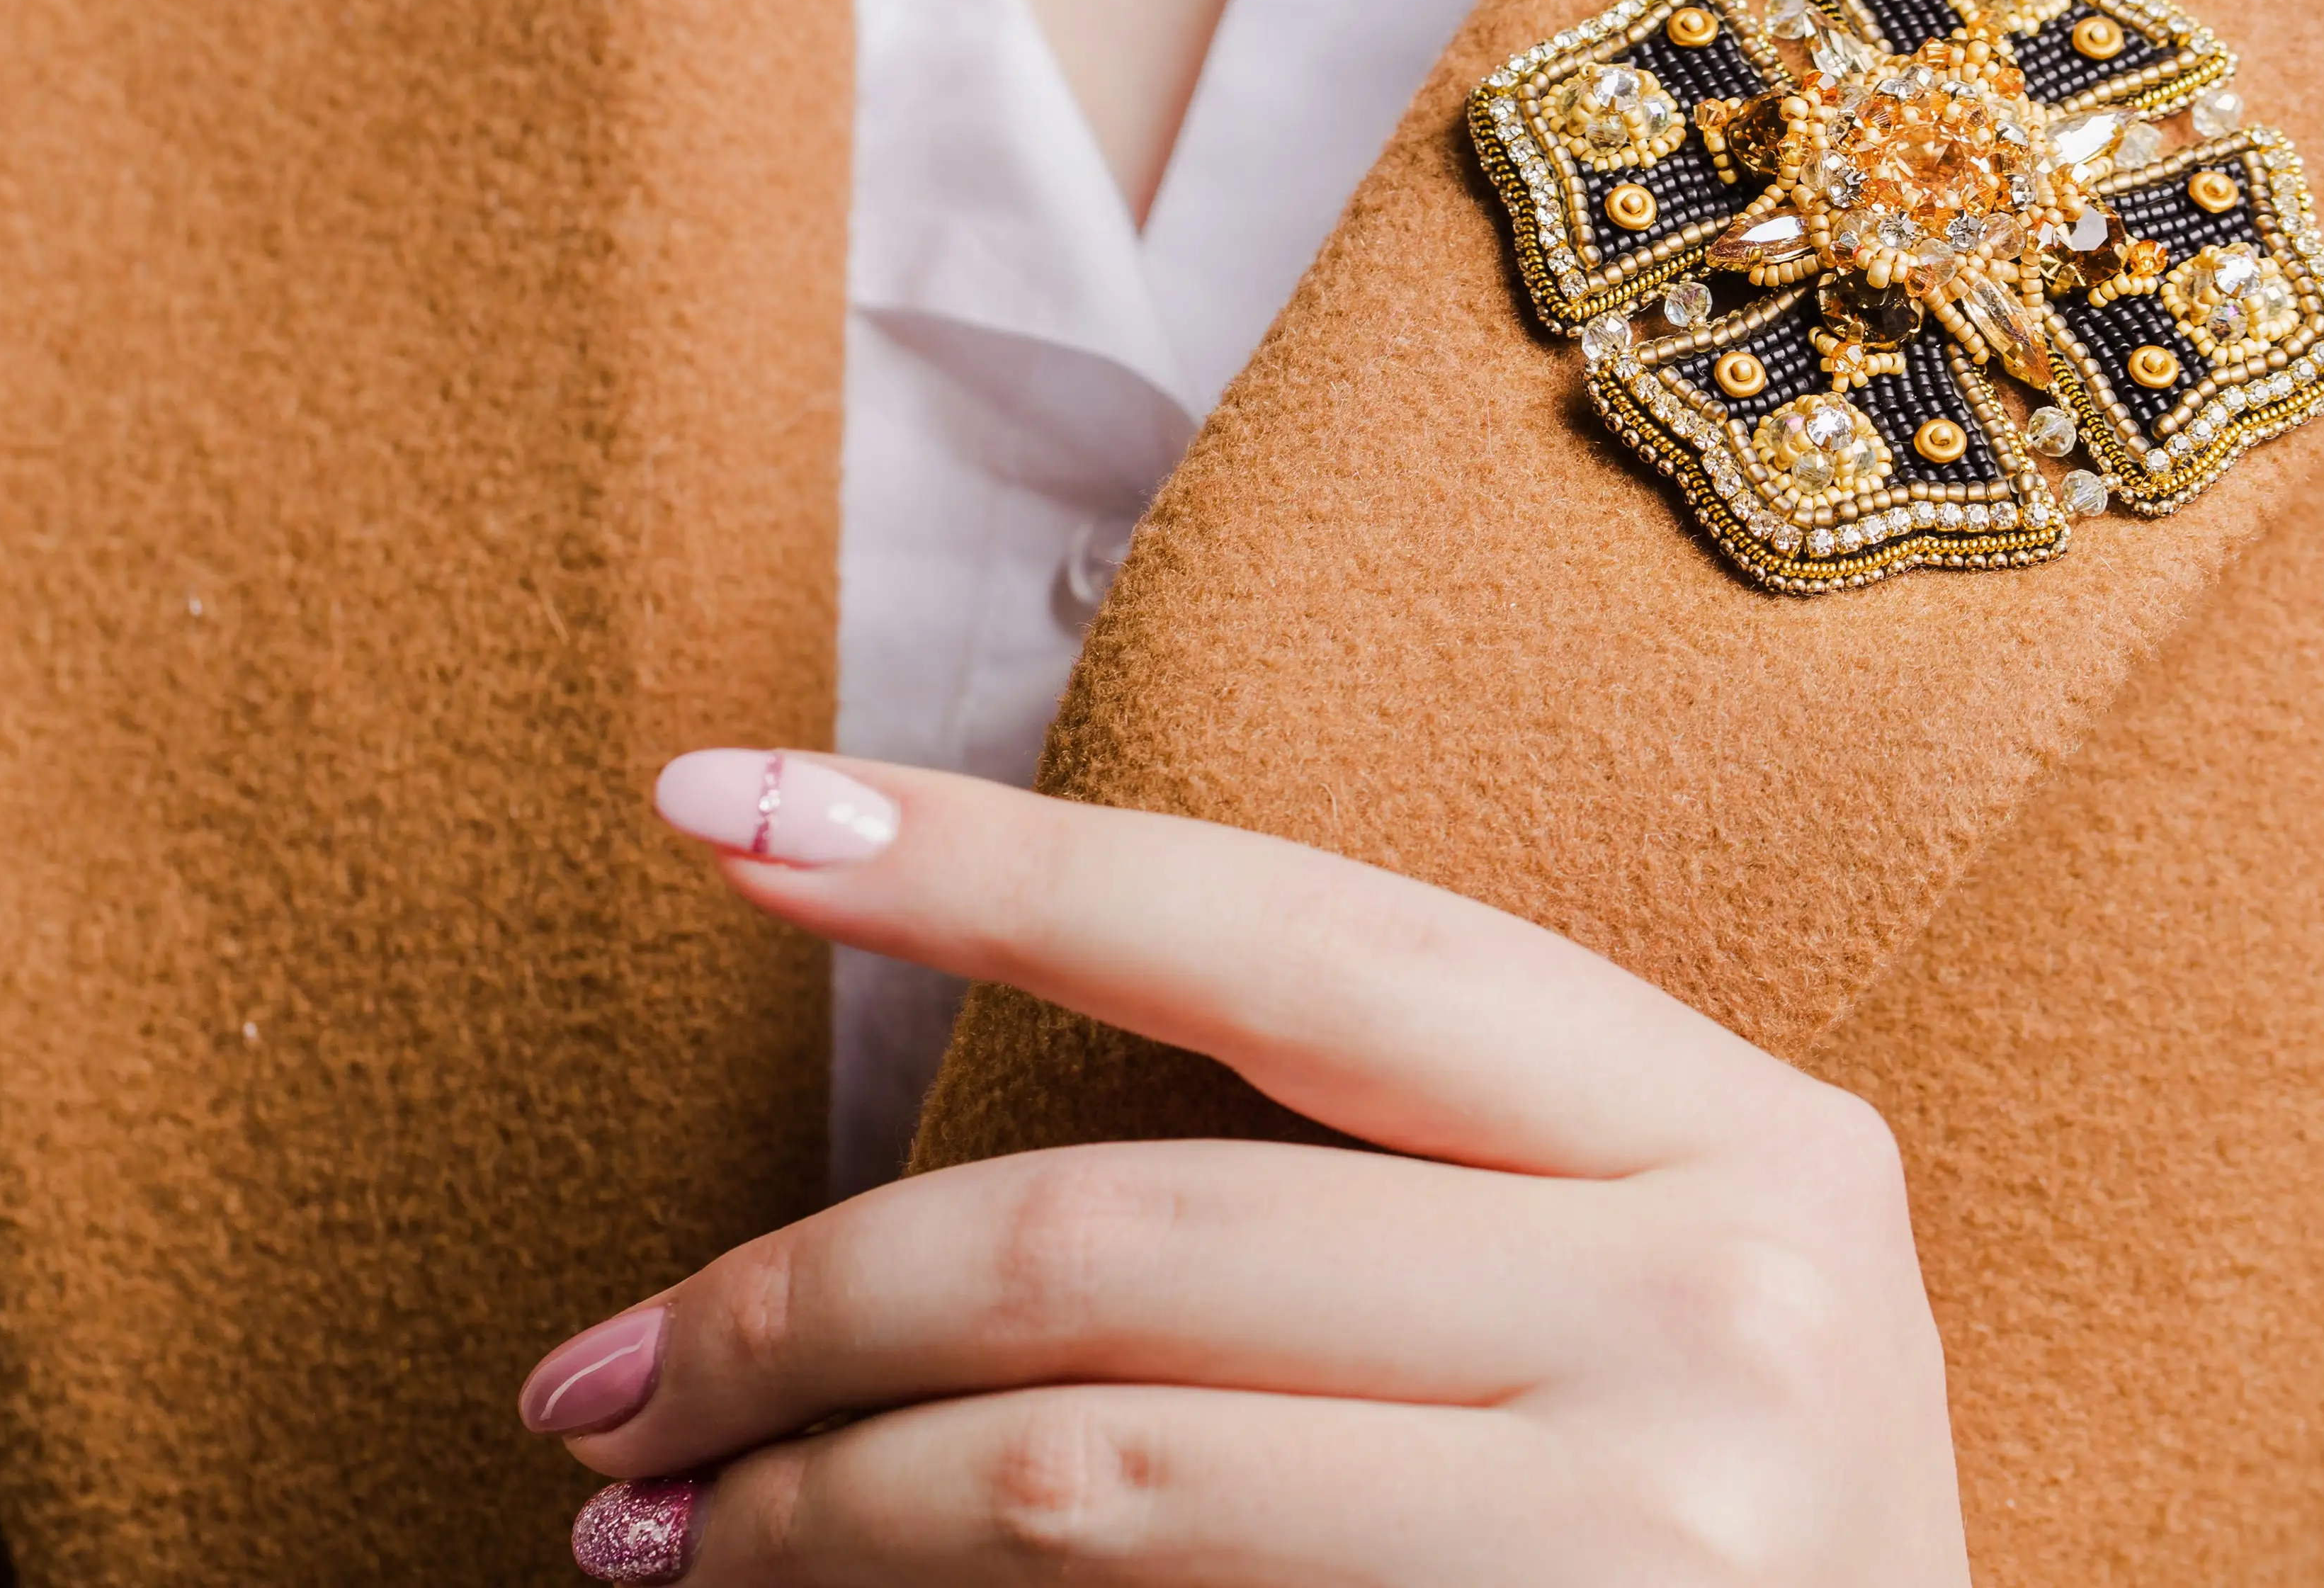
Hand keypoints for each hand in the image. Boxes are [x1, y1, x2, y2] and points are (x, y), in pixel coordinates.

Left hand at [528, 753, 1966, 1586]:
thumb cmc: (1697, 1555)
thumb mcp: (1616, 1316)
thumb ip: (1362, 1205)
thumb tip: (919, 1205)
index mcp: (1737, 1127)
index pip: (1287, 935)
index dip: (985, 863)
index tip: (719, 809)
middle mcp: (1738, 1288)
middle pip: (1124, 1228)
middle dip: (792, 1295)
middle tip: (585, 1380)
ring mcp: (1671, 1503)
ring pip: (1086, 1454)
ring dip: (807, 1489)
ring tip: (644, 1527)